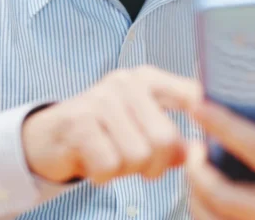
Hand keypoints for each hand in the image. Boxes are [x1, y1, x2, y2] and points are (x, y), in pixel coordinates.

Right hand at [22, 65, 200, 184]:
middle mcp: (126, 83)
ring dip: (126, 171)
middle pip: (165, 139)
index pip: (192, 95)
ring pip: (138, 156)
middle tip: (140, 167)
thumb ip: (172, 136)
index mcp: (147, 80)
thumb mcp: (139, 127)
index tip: (203, 146)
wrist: (48, 137)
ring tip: (112, 159)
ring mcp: (101, 100)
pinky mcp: (79, 123)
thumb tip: (199, 153)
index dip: (207, 121)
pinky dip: (104, 175)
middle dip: (156, 166)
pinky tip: (94, 163)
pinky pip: (110, 165)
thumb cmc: (102, 133)